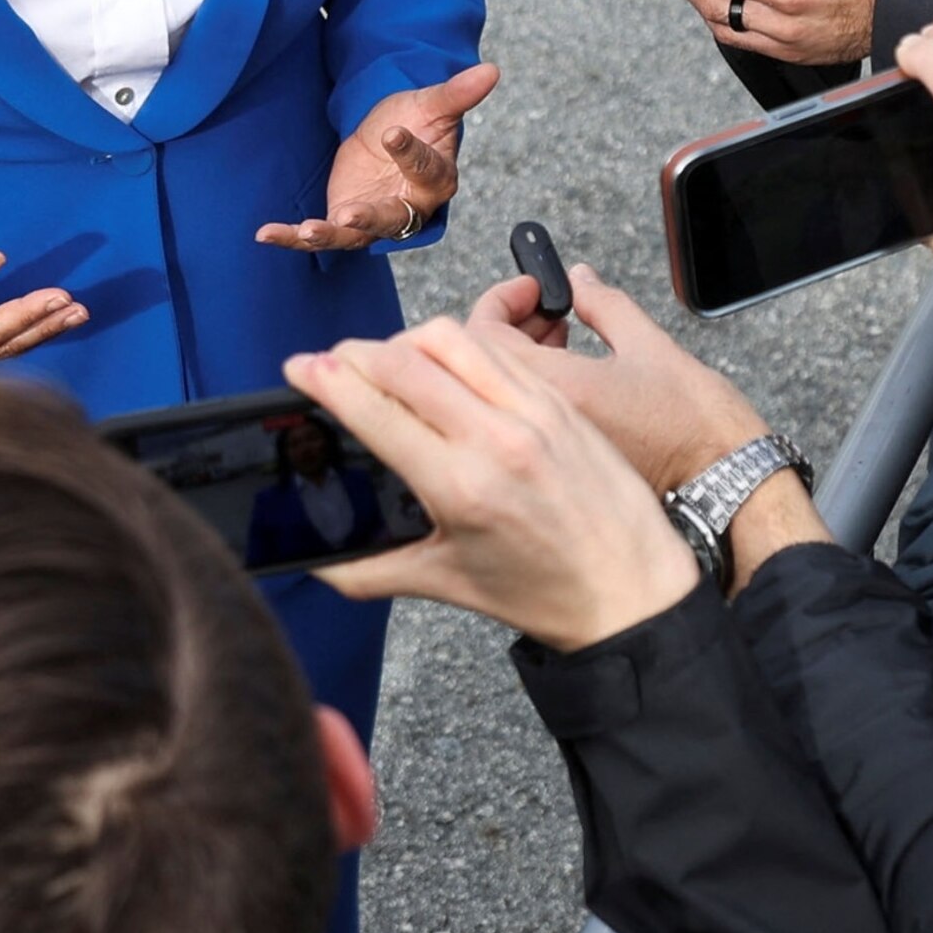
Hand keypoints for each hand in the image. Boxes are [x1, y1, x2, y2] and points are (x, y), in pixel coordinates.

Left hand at [258, 62, 498, 250]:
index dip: (410, 153)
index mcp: (436, 178)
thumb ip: (457, 93)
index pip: (426, 169)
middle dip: (369, 219)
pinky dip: (293, 237)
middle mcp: (408, 206)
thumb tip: (492, 69)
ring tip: (305, 231)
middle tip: (347, 216)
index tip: (391, 132)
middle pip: (391, 218)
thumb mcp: (432, 103)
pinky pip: (320, 234)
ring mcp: (374, 218)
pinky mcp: (344, 221)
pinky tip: (266, 233)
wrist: (390, 133)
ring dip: (328, 235)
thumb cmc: (417, 119)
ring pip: (353, 235)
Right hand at [286, 319, 699, 651]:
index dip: (327, 379)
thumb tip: (317, 564)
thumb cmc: (547, 594)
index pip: (376, 408)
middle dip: (356, 352)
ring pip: (454, 340)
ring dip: (408, 339)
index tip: (299, 366)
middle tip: (334, 362)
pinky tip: (446, 364)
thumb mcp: (446, 583)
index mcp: (460, 485)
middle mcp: (497, 438)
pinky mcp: (563, 404)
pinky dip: (462, 346)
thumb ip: (370, 569)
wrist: (633, 592)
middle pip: (406, 361)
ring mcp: (535, 413)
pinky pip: (501, 353)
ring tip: (387, 359)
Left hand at [486, 265, 772, 491]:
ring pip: (497, 396)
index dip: (500, 302)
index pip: (481, 339)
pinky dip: (532, 388)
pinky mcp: (559, 468)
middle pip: (479, 369)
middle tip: (544, 309)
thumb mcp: (649, 345)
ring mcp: (544, 454)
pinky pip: (520, 422)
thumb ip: (603, 305)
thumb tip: (576, 280)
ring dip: (516, 356)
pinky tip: (566, 370)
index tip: (530, 289)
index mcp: (555, 392)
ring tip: (559, 334)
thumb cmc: (695, 421)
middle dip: (506, 327)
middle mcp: (537, 429)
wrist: (723, 483)